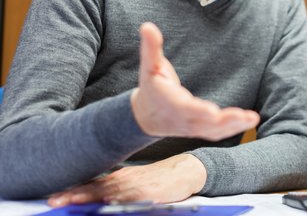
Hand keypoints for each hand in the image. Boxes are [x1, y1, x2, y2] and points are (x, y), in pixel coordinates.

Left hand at [48, 154, 204, 205]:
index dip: (72, 191)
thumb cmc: (158, 180)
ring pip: (108, 192)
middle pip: (94, 188)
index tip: (53, 197)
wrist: (185, 171)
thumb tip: (96, 198)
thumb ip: (115, 189)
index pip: (91, 184)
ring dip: (89, 197)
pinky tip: (108, 202)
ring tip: (72, 201)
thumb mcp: (133, 182)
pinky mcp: (149, 192)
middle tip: (54, 200)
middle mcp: (123, 179)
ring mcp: (135, 185)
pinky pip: (131, 197)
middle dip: (74, 195)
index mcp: (118, 177)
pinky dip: (118, 199)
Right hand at [131, 22, 259, 138]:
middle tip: (245, 117)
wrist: (147, 116)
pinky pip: (218, 132)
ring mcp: (192, 127)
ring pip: (214, 130)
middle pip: (204, 123)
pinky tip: (249, 121)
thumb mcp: (149, 66)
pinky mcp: (201, 129)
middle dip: (225, 121)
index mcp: (170, 102)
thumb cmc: (152, 86)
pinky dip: (234, 128)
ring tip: (252, 119)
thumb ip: (151, 47)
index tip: (212, 112)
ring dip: (234, 126)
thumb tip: (147, 26)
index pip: (184, 108)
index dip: (198, 111)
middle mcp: (183, 118)